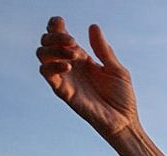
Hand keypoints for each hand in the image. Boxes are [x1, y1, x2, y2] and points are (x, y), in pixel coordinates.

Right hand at [36, 17, 137, 140]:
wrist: (123, 121)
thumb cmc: (122, 97)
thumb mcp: (117, 70)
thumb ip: (103, 49)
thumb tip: (93, 26)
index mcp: (81, 58)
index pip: (59, 36)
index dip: (55, 26)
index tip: (61, 21)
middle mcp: (69, 65)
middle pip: (47, 42)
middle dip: (55, 36)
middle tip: (72, 42)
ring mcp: (64, 78)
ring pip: (42, 55)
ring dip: (54, 49)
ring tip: (73, 54)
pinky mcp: (62, 91)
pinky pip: (47, 74)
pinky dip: (53, 66)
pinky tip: (69, 67)